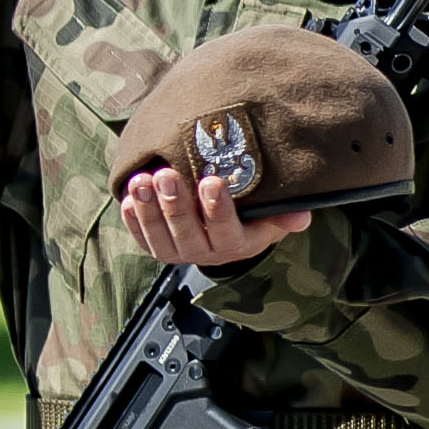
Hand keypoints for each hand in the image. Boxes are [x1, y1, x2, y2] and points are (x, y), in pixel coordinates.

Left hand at [115, 164, 310, 267]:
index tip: (211, 181)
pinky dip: (132, 218)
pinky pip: (140, 236)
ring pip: (159, 234)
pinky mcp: (154, 246)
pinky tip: (127, 197)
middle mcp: (203, 253)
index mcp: (235, 245)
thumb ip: (284, 216)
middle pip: (187, 230)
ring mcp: (176, 251)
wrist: (220, 230)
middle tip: (167, 175)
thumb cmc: (249, 216)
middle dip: (175, 203)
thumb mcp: (269, 217)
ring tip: (141, 180)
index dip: (217, 208)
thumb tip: (302, 217)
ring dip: (148, 208)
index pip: (226, 230)